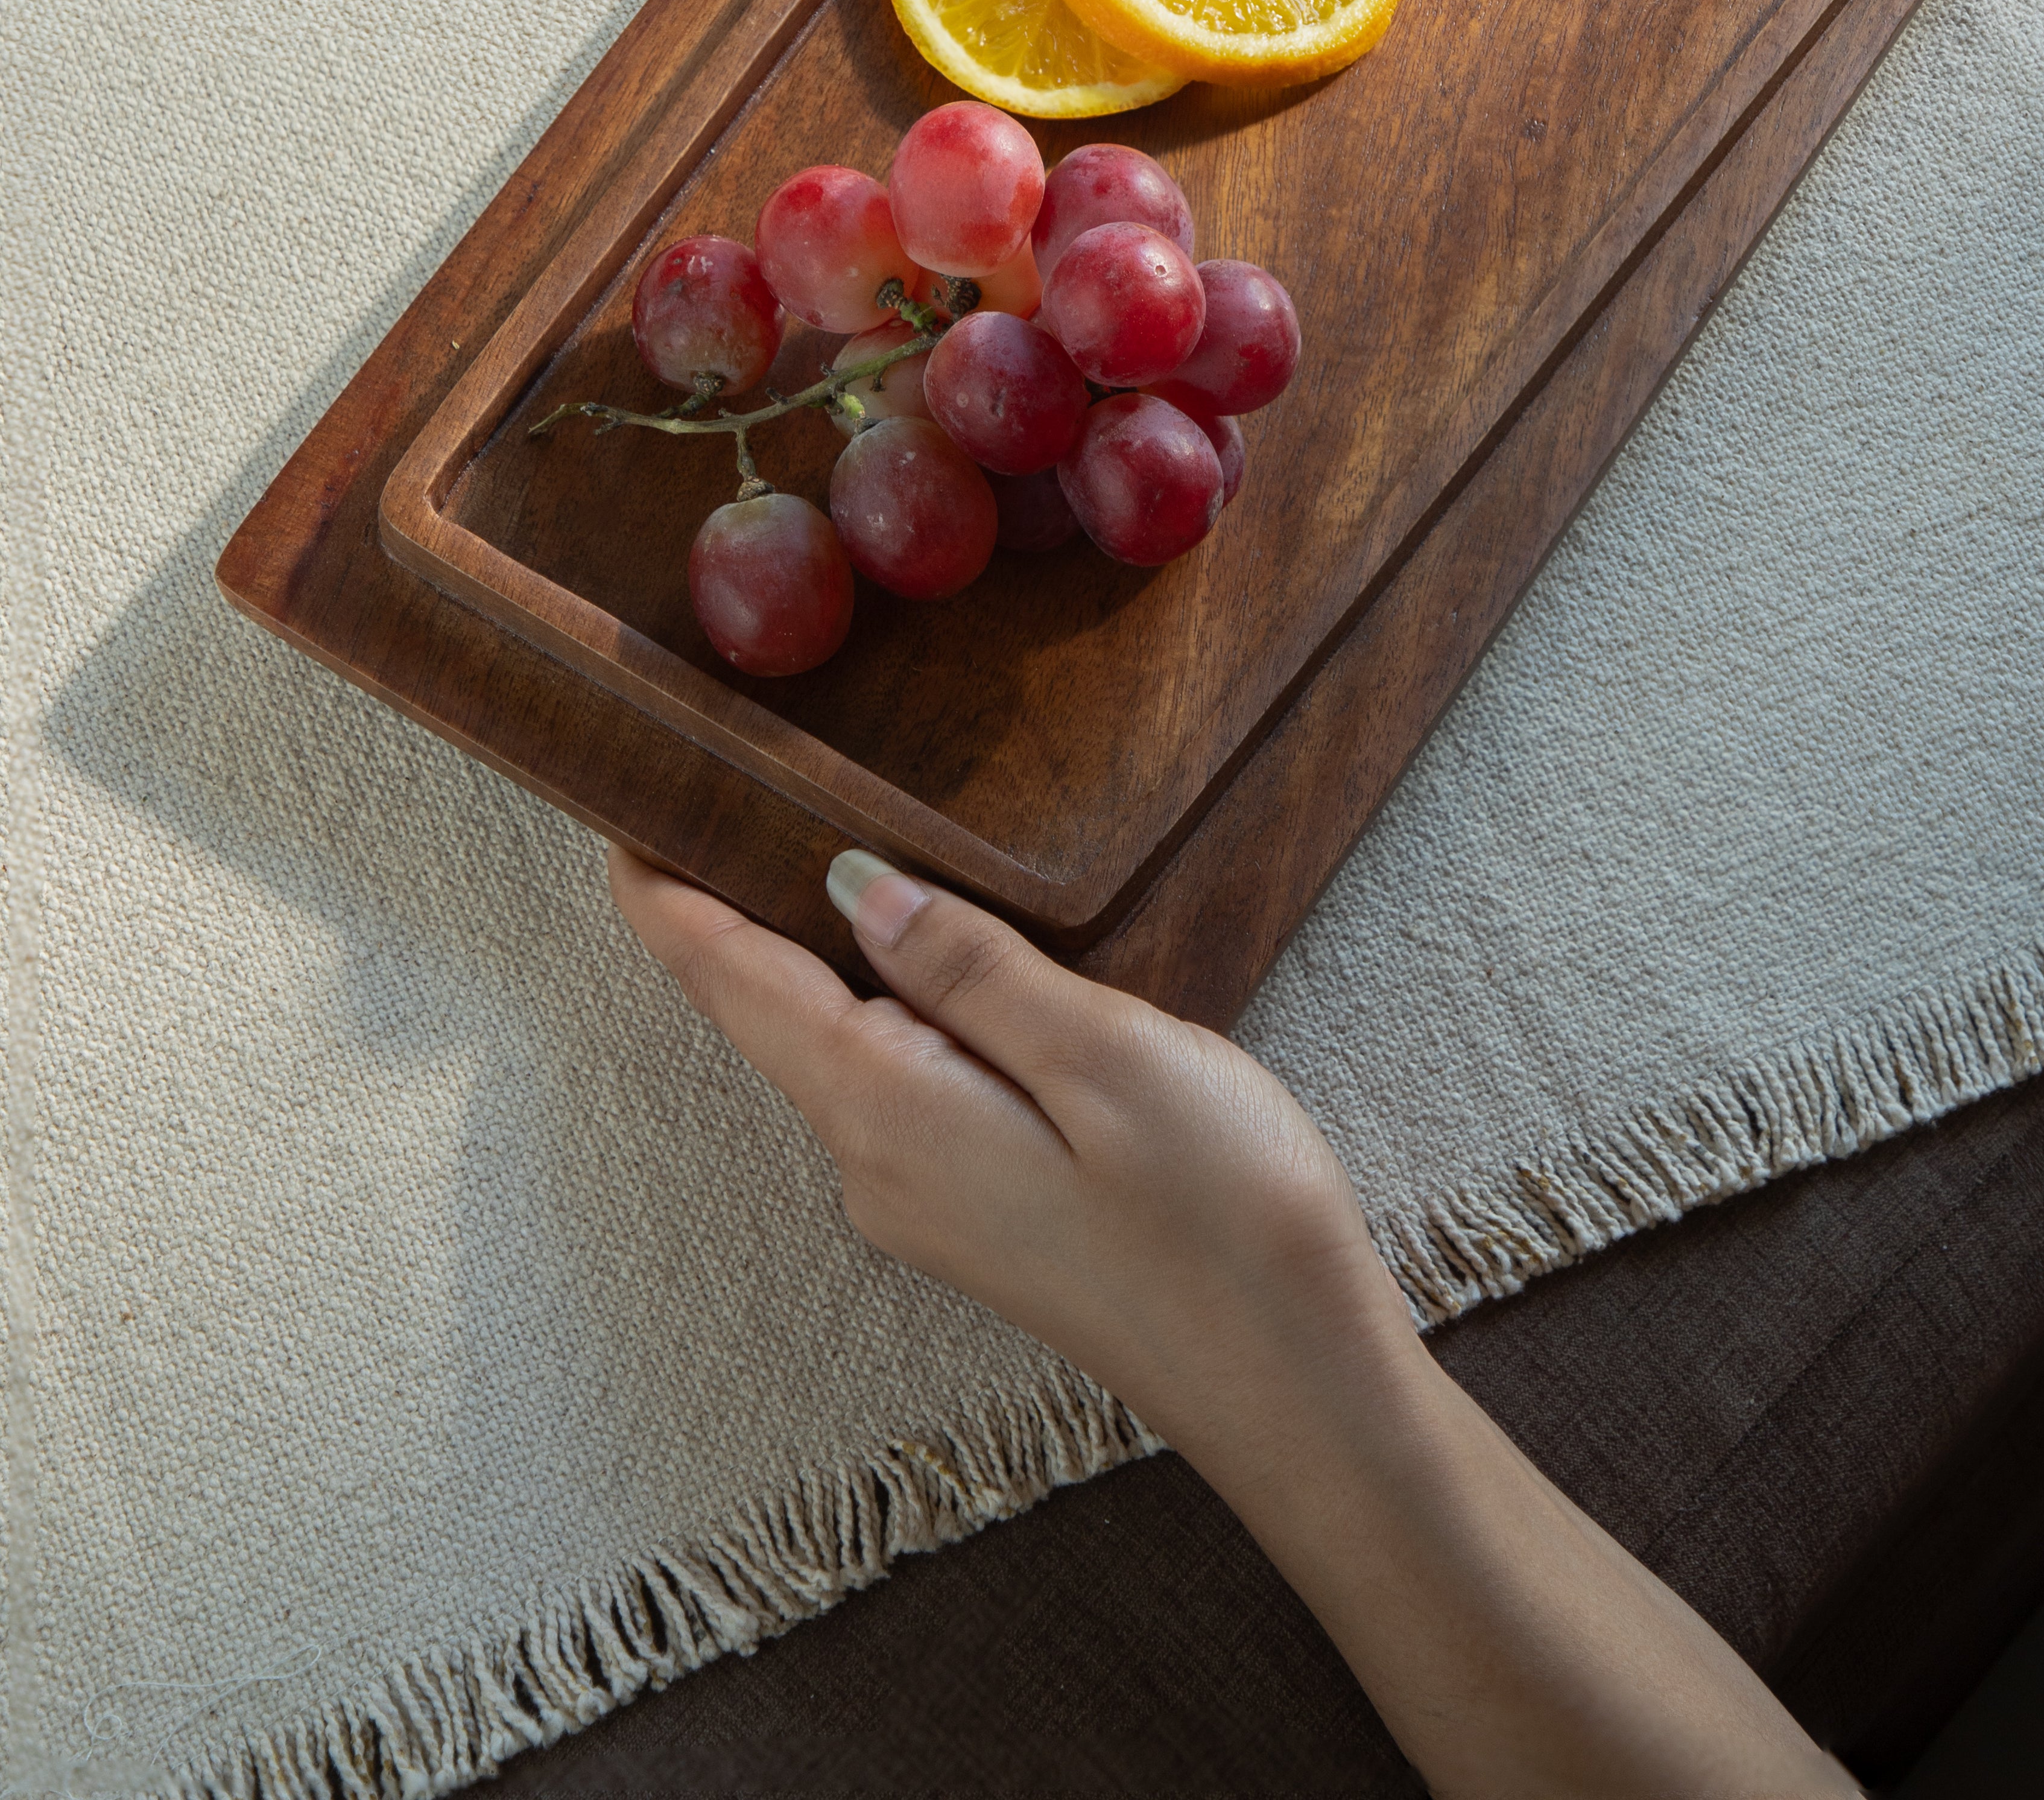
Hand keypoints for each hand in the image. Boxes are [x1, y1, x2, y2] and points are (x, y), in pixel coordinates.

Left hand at [607, 841, 1410, 1460]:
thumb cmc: (1222, 1220)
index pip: (736, 984)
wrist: (1293, 1387)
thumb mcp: (1106, 1055)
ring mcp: (923, 1197)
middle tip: (709, 789)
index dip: (668, 895)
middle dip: (729, 908)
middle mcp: (877, 1165)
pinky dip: (881, 1003)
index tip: (616, 812)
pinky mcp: (977, 1208)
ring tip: (805, 842)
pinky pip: (895, 1082)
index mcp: (892, 1113)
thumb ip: (974, 968)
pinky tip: (922, 954)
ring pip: (836, 1045)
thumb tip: (858, 886)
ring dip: (811, 953)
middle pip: (770, 1012)